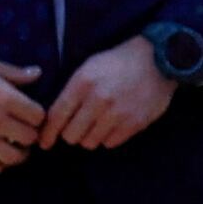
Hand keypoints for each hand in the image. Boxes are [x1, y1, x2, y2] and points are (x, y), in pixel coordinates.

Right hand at [0, 51, 49, 177]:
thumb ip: (12, 72)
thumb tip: (37, 73)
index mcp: (3, 96)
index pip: (38, 116)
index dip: (38, 115)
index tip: (31, 113)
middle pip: (30, 138)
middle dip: (29, 133)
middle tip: (22, 129)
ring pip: (14, 157)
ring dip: (18, 152)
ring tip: (13, 144)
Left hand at [39, 39, 178, 152]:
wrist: (158, 60)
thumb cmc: (118, 62)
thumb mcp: (89, 68)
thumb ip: (72, 91)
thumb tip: (55, 118)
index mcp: (83, 83)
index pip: (57, 116)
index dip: (47, 133)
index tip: (43, 143)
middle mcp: (98, 100)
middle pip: (71, 135)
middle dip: (72, 133)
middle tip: (78, 127)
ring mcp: (117, 114)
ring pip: (90, 142)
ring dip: (90, 136)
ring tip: (98, 125)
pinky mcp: (134, 123)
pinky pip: (111, 143)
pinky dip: (109, 137)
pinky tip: (114, 125)